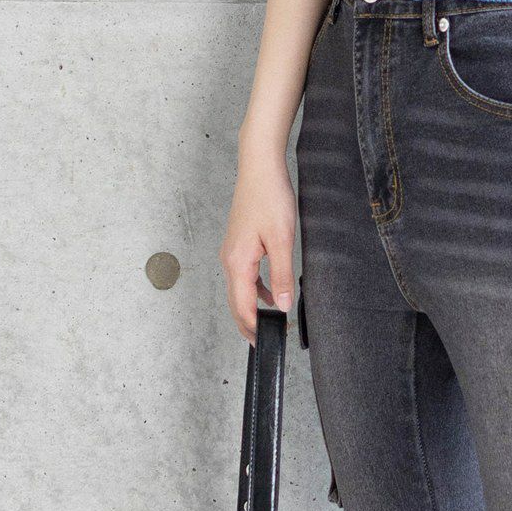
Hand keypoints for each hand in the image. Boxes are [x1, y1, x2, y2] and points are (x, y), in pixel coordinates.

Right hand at [220, 154, 296, 342]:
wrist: (259, 168)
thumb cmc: (270, 197)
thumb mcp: (282, 240)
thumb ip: (281, 276)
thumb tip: (281, 306)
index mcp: (238, 262)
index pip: (242, 307)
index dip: (253, 328)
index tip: (265, 343)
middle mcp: (229, 260)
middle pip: (235, 303)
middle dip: (248, 324)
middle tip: (263, 343)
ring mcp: (232, 253)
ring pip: (239, 291)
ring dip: (252, 309)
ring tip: (269, 323)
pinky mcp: (238, 246)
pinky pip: (244, 277)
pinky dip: (255, 291)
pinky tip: (271, 295)